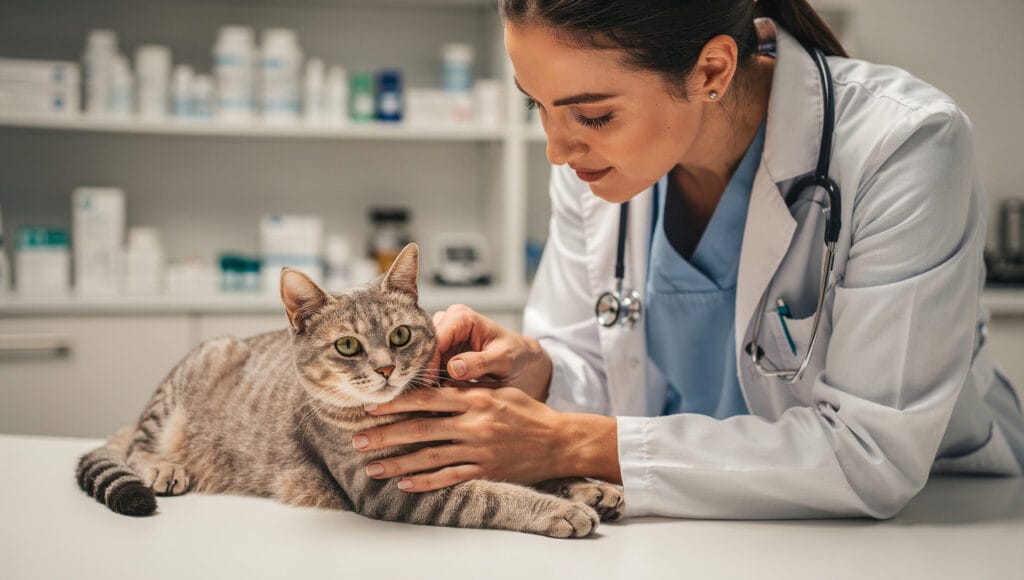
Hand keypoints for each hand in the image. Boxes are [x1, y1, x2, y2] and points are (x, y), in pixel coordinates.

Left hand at [354, 385, 577, 491]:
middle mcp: (474, 423)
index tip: (371, 406)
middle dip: (385, 435)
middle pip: (420, 429)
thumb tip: (433, 386)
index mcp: (475, 398)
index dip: (396, 402)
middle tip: (358, 439)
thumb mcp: (499, 390)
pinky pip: (450, 477)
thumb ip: (467, 389)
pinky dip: (425, 482)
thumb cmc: (528, 412)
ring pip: (430, 457)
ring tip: (372, 467)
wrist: (559, 441)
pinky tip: (404, 483)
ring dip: (398, 463)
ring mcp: (480, 449)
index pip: (428, 398)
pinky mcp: (486, 470)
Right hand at [430, 305, 552, 400]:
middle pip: (425, 345)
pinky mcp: (443, 346)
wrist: (520, 357)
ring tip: (433, 392)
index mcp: (463, 317)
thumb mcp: (503, 360)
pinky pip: (429, 361)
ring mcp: (445, 332)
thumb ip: (480, 363)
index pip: (436, 338)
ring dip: (427, 373)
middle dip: (425, 368)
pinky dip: (431, 375)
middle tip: (428, 391)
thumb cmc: (515, 354)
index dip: (430, 361)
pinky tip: (436, 390)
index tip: (430, 383)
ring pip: (424, 353)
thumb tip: (453, 368)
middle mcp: (449, 319)